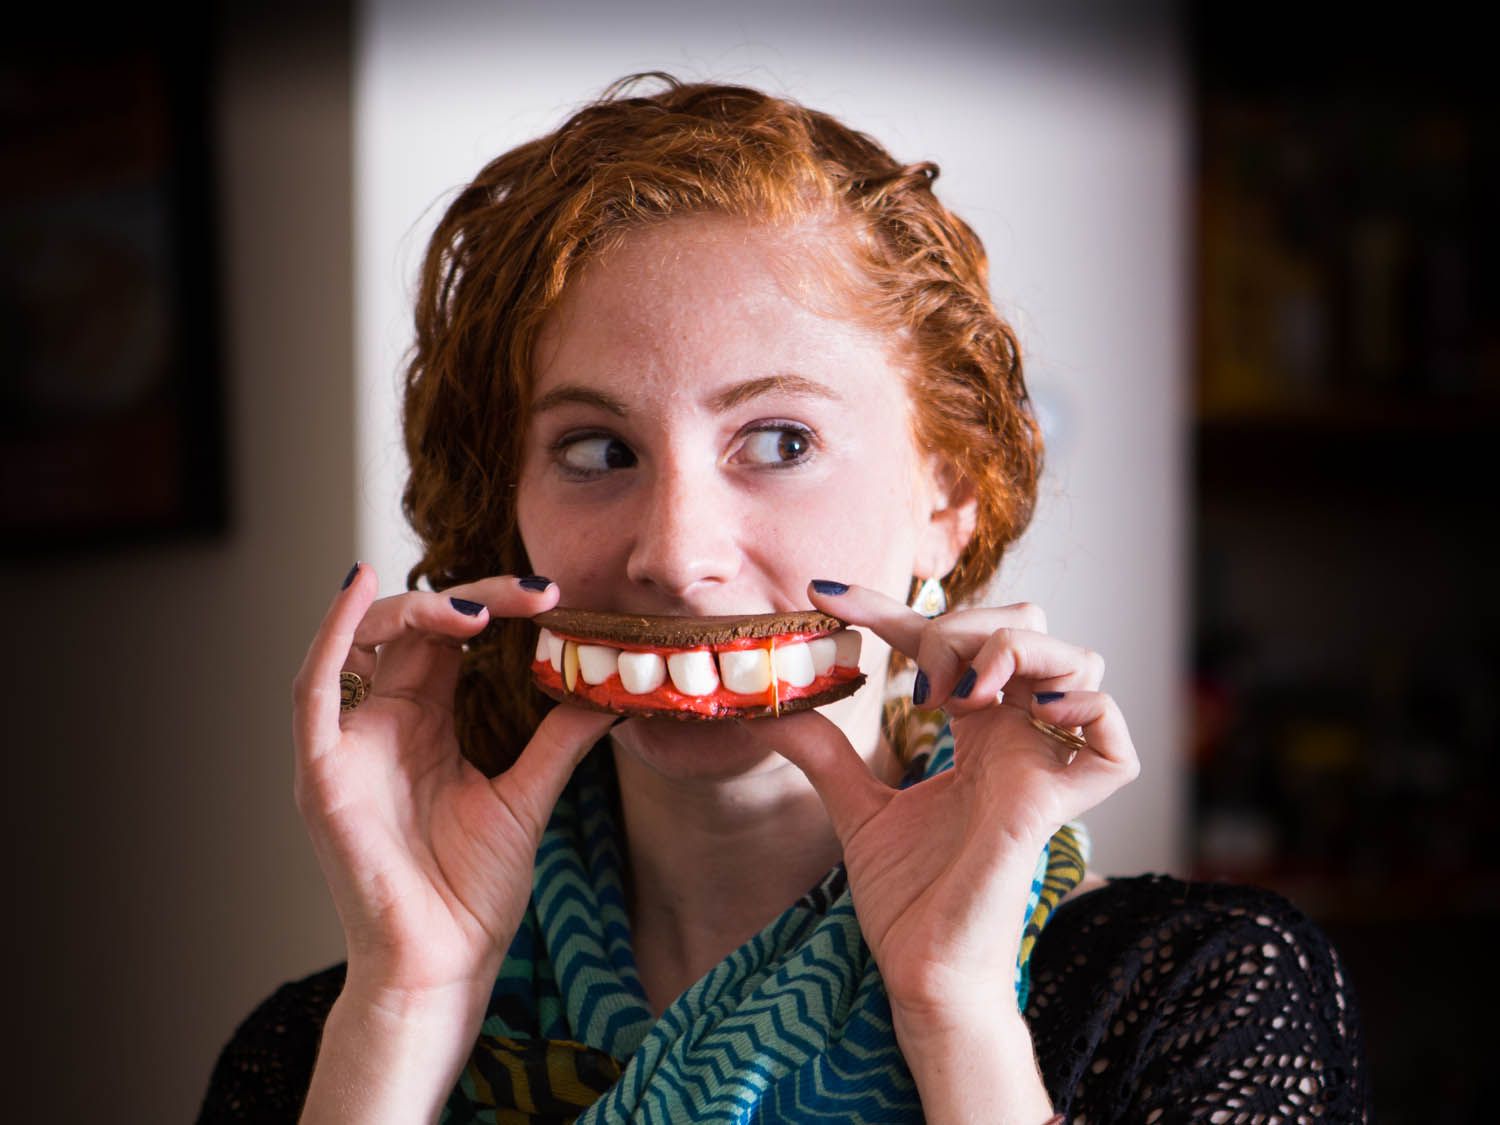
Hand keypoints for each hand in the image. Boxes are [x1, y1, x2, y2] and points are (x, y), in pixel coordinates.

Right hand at [291, 564, 616, 1001]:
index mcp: (428, 722)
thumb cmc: (471, 893)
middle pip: (414, 627)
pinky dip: (330, 633)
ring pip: (364, 641)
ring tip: (478, 608)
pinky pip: (314, 689)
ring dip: (417, 609)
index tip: (553, 597)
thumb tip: (612, 690)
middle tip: (535, 593)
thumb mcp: (528, 797)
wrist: (442, 963)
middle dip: (472, 599)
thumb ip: (560, 738)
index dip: (495, 606)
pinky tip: (356, 587)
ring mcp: (349, 743)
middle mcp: (384, 722)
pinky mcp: (321, 769)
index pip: (453, 637)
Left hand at [766, 581, 1138, 1027]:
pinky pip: (1114, 741)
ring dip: (1016, 651)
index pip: (947, 641)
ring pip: (1080, 661)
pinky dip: (1084, 708)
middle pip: (1029, 627)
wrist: (922, 971)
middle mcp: (1017, 738)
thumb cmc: (908, 900)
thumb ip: (825, 755)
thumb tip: (772, 710)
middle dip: (966, 625)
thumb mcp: (856, 810)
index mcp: (979, 731)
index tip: (824, 597)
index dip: (888, 609)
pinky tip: (1024, 712)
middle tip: (918, 683)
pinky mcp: (1061, 807)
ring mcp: (1045, 768)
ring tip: (962, 695)